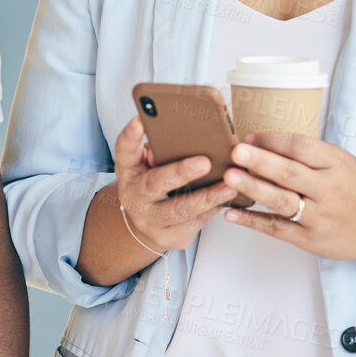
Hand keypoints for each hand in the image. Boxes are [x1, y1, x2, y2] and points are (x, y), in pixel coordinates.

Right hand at [111, 117, 236, 253]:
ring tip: (230, 185)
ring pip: (181, 210)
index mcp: (128, 171)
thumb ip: (158, 152)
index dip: (131, 135)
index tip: (140, 120)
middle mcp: (134, 197)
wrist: (146, 224)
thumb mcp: (146, 166)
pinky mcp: (171, 237)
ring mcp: (151, 221)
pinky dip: (214, 208)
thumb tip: (180, 138)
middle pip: (156, 184)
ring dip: (209, 196)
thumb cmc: (151, 185)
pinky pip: (196, 222)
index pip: (125, 150)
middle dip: (181, 173)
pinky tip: (229, 197)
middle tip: (204, 162)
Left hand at [220, 132, 355, 261]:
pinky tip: (232, 214)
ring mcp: (321, 218)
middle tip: (235, 152)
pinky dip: (254, 221)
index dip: (274, 141)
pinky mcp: (313, 241)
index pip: (302, 148)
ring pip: (282, 201)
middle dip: (261, 162)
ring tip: (229, 178)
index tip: (249, 137)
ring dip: (254, 189)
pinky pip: (279, 229)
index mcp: (338, 164)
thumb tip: (266, 142)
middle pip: (290, 173)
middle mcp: (330, 190)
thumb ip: (312, 155)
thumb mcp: (344, 162)